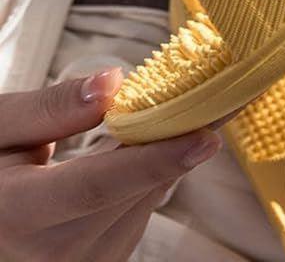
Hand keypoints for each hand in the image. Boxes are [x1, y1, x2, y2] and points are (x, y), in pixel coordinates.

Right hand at [0, 68, 220, 261]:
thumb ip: (49, 108)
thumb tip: (113, 83)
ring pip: (145, 201)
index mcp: (16, 215)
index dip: (155, 160)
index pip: (96, 186)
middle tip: (222, 97)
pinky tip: (149, 147)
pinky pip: (140, 212)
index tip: (206, 136)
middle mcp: (50, 255)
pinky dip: (152, 175)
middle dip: (179, 142)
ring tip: (189, 111)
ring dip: (168, 157)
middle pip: (134, 190)